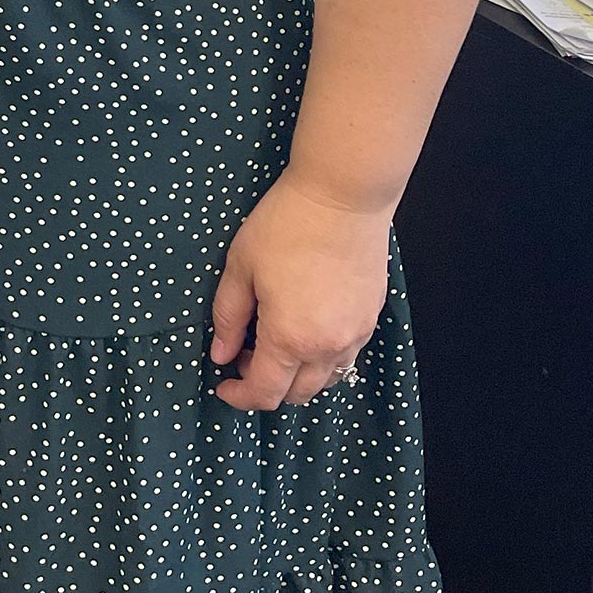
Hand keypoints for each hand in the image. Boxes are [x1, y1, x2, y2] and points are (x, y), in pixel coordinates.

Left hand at [208, 166, 391, 409]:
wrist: (343, 196)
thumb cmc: (285, 225)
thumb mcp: (241, 266)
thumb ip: (228, 317)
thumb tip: (221, 355)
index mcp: (290, 338)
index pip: (265, 393)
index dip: (239, 397)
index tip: (222, 386)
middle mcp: (328, 347)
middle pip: (297, 395)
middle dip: (267, 385)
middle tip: (244, 353)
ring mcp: (355, 335)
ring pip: (325, 380)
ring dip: (297, 375)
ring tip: (274, 339)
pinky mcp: (371, 318)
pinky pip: (346, 357)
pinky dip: (322, 358)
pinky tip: (306, 326)